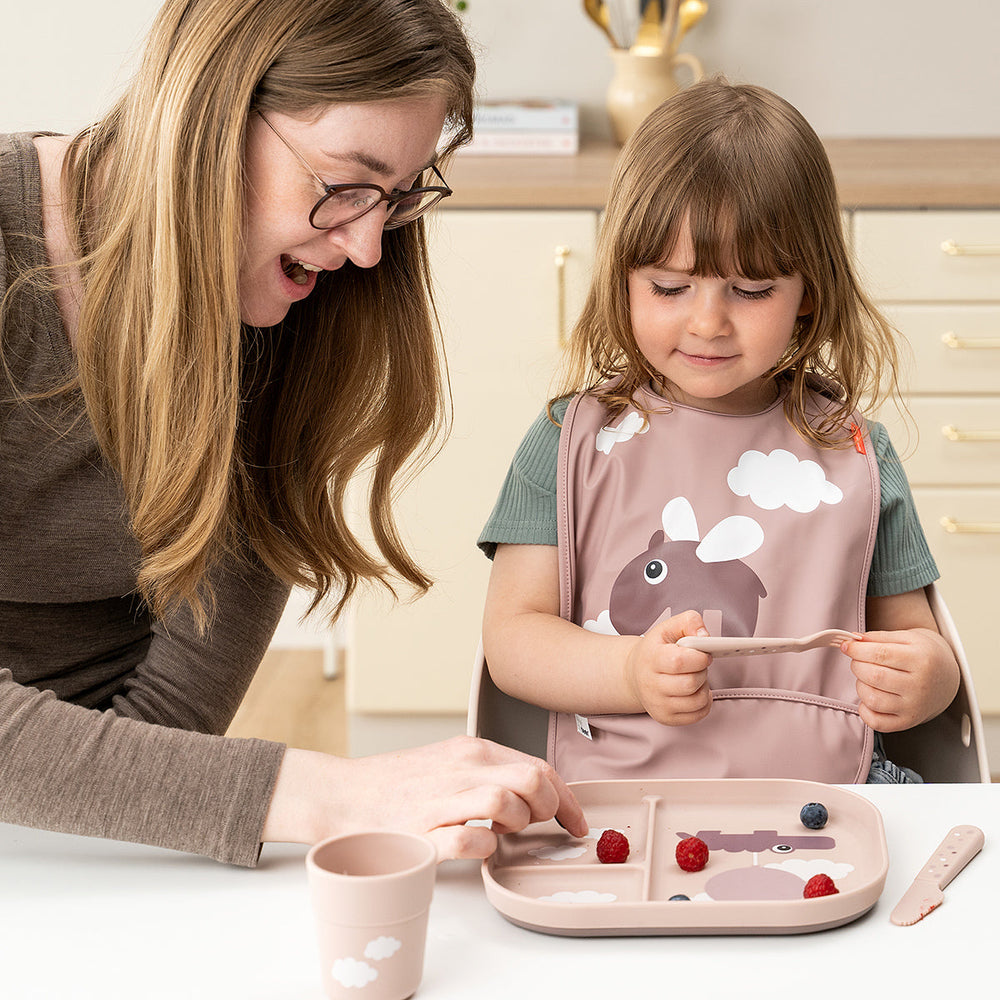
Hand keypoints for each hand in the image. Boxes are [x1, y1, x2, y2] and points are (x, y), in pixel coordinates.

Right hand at [261, 736, 588, 860]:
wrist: (343, 795)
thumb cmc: (396, 784)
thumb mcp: (448, 763)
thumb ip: (488, 771)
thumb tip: (531, 792)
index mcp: (471, 750)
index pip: (537, 766)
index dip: (565, 797)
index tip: (575, 820)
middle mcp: (461, 767)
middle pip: (531, 778)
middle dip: (548, 807)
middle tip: (537, 826)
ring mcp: (442, 798)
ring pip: (505, 800)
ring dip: (516, 822)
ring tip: (504, 833)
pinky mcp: (423, 831)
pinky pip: (470, 837)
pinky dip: (484, 846)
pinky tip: (479, 847)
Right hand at [623, 610, 712, 725]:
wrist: (635, 674)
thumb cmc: (656, 650)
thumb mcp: (668, 628)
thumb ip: (689, 622)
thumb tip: (705, 637)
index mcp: (651, 658)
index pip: (679, 662)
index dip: (699, 657)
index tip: (703, 653)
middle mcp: (651, 684)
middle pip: (690, 683)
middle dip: (702, 672)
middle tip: (698, 665)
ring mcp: (657, 704)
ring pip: (697, 701)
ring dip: (704, 687)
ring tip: (695, 677)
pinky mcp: (665, 717)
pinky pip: (698, 714)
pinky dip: (704, 702)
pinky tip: (696, 691)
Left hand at [842, 627, 960, 731]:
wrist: (946, 678)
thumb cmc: (925, 656)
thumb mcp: (907, 638)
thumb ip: (878, 637)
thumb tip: (853, 640)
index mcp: (922, 660)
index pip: (879, 654)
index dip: (856, 650)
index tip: (847, 646)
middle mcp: (920, 686)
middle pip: (873, 676)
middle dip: (857, 665)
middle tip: (859, 660)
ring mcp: (914, 707)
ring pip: (872, 699)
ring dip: (860, 686)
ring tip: (867, 678)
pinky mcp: (907, 722)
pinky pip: (877, 722)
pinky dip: (865, 710)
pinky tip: (870, 696)